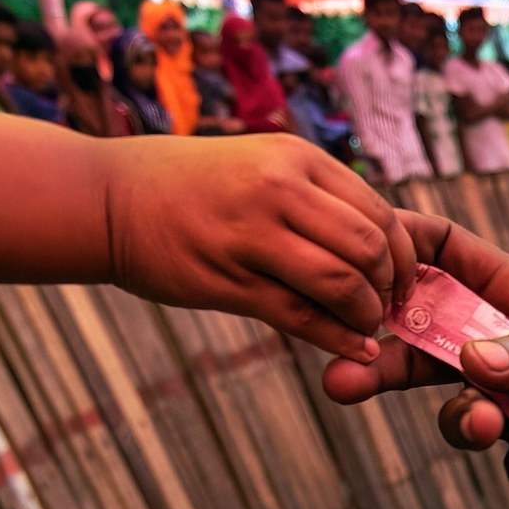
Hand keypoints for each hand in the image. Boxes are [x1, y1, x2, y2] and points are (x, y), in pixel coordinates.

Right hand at [96, 134, 414, 361]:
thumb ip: (314, 196)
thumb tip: (377, 240)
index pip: (378, 212)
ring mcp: (252, 234)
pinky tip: (353, 349)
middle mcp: (278, 189)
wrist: (106, 198)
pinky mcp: (227, 279)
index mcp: (295, 158)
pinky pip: (301, 316)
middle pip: (370, 248)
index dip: (402, 255)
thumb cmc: (187, 184)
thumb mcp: (259, 165)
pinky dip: (338, 339)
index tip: (400, 280)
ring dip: (365, 315)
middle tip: (386, 308)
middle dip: (391, 287)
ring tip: (363, 326)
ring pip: (342, 282)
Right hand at [321, 213, 508, 497]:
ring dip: (464, 422)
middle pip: (422, 349)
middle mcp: (505, 351)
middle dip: (379, 363)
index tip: (363, 251)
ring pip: (456, 415)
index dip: (404, 248)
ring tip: (487, 424)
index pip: (446, 258)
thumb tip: (471, 363)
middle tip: (340, 379)